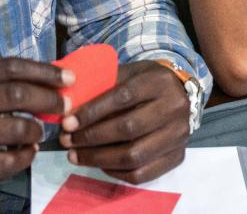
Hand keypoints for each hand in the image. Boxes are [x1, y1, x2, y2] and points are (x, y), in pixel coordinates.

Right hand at [0, 58, 69, 203]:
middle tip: (64, 106)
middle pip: (17, 95)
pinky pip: (8, 162)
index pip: (9, 68)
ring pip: (17, 129)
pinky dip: (27, 156)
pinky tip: (28, 152)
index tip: (68, 79)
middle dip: (50, 99)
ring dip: (37, 130)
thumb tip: (52, 78)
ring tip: (38, 132)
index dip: (44, 72)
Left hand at [59, 60, 189, 183]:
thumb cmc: (146, 83)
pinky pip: (141, 174)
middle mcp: (175, 107)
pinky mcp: (178, 157)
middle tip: (67, 140)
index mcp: (161, 82)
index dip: (92, 111)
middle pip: (128, 128)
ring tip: (74, 155)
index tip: (67, 122)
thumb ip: (103, 85)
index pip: (124, 97)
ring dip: (97, 158)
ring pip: (133, 155)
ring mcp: (179, 135)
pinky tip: (99, 164)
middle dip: (91, 137)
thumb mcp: (129, 73)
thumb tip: (68, 106)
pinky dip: (114, 172)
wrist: (179, 96)